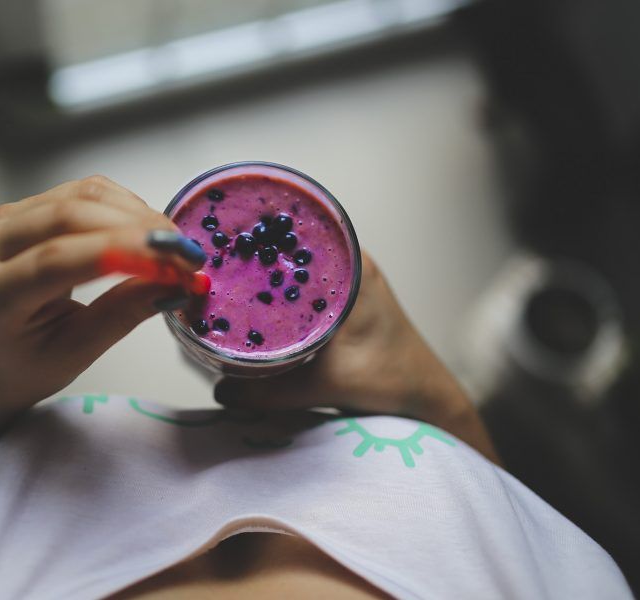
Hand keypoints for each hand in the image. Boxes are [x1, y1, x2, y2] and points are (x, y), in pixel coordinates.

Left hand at [0, 175, 203, 413]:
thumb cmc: (27, 365)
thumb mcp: (77, 353)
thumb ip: (124, 313)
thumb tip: (176, 283)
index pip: (57, 260)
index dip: (122, 253)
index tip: (175, 265)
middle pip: (71, 216)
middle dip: (139, 230)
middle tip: (187, 257)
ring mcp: (5, 220)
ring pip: (82, 195)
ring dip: (138, 215)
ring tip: (174, 248)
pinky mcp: (26, 208)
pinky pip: (83, 192)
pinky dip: (125, 207)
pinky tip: (149, 233)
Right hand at [214, 252, 497, 460]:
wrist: (425, 396)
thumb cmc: (389, 381)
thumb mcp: (325, 385)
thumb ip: (270, 392)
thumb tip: (220, 392)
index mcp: (352, 265)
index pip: (297, 233)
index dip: (258, 234)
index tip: (223, 240)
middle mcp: (351, 261)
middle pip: (292, 247)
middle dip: (254, 254)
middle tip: (214, 266)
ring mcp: (349, 277)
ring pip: (296, 266)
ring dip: (266, 273)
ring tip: (225, 280)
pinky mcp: (345, 296)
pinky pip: (304, 284)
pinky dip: (281, 292)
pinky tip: (253, 304)